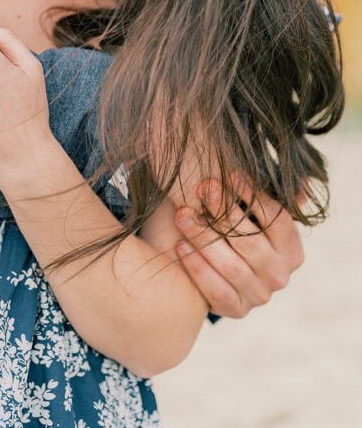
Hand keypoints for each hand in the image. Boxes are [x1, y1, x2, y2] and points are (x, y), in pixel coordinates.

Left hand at [174, 177, 304, 317]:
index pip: (277, 220)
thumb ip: (270, 196)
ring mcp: (259, 295)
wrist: (213, 267)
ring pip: (231, 265)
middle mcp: (279, 275)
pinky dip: (197, 267)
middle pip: (250, 242)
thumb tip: (302, 181)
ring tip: (182, 214)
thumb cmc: (233, 227)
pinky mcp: (235, 309)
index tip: (229, 174)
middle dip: (223, 213)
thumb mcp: (254, 212)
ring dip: (204, 237)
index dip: (254, 196)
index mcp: (291, 249)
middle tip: (202, 188)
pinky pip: (216, 289)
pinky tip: (180, 245)